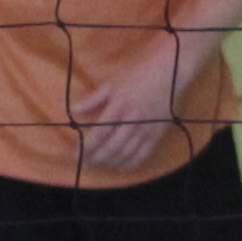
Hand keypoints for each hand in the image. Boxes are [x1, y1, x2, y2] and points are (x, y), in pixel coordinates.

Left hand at [74, 39, 185, 173]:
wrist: (168, 74)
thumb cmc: (137, 76)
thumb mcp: (112, 84)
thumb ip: (92, 100)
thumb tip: (73, 111)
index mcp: (120, 105)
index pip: (100, 132)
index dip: (87, 146)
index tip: (75, 153)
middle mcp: (133, 119)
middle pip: (111, 147)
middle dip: (95, 158)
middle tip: (85, 162)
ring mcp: (146, 128)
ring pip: (126, 154)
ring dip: (110, 163)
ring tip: (98, 165)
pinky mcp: (157, 134)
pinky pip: (142, 155)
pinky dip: (129, 164)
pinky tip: (119, 166)